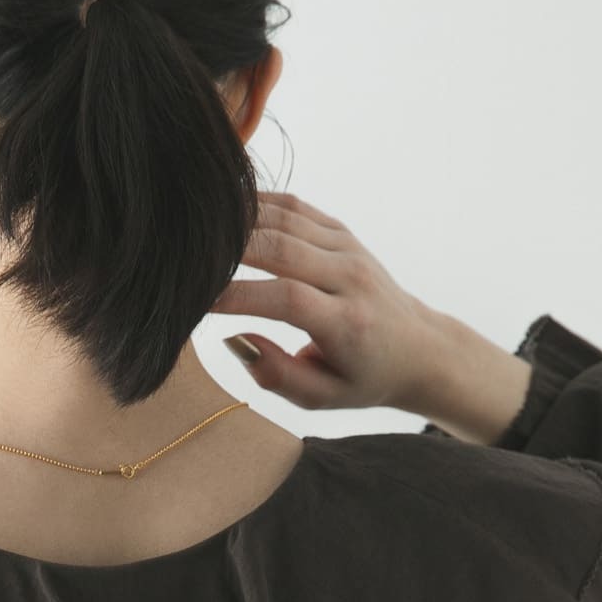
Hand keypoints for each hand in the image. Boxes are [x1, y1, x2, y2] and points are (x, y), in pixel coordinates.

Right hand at [209, 191, 452, 413]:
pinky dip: (256, 204)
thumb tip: (234, 339)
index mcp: (348, 323)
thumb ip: (276, 375)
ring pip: (285, 219)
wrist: (417, 348)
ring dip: (236, 222)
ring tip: (194, 235)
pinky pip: (294, 207)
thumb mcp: (321, 397)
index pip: (286, 299)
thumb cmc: (363, 379)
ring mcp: (348, 249)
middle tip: (183, 261)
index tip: (196, 302)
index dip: (237, 296)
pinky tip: (223, 213)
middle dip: (227, 251)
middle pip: (282, 248)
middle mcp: (350, 278)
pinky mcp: (342, 232)